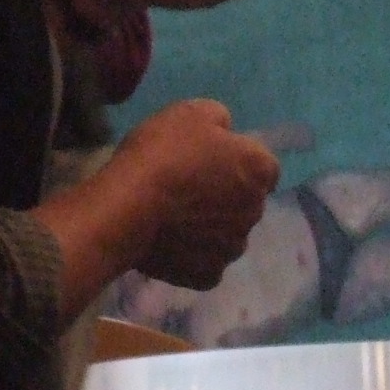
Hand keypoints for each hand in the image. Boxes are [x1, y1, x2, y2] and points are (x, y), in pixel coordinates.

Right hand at [112, 99, 277, 289]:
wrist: (127, 206)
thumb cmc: (164, 153)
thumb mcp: (193, 112)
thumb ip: (220, 120)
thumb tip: (226, 133)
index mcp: (260, 171)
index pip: (262, 168)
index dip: (237, 163)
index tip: (211, 162)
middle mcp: (255, 212)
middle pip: (246, 203)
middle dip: (226, 197)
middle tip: (190, 189)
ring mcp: (231, 248)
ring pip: (228, 235)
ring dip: (212, 228)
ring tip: (177, 219)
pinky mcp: (207, 277)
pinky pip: (206, 263)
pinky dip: (193, 255)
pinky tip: (171, 244)